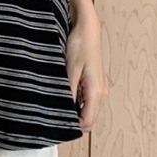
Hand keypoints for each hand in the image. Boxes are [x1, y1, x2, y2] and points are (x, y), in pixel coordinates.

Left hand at [65, 7, 108, 132]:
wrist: (87, 29)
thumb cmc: (80, 45)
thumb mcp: (69, 71)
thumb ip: (67, 94)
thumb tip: (62, 113)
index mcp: (96, 92)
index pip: (87, 123)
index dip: (73, 127)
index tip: (57, 125)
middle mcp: (101, 92)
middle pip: (89, 119)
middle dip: (73, 121)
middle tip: (55, 115)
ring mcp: (100, 88)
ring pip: (88, 110)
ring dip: (75, 111)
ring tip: (59, 102)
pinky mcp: (96, 83)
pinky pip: (88, 100)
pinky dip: (78, 101)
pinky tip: (66, 93)